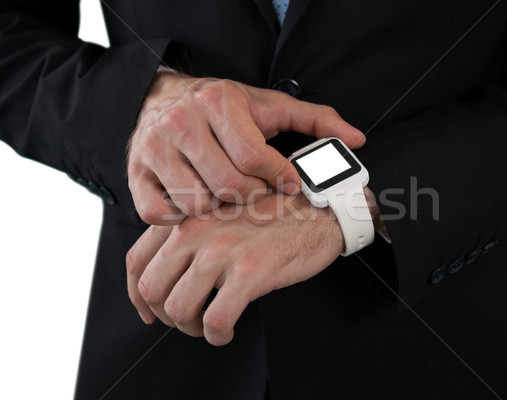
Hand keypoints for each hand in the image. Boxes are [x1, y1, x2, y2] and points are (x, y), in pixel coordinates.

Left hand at [126, 192, 343, 345]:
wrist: (316, 209)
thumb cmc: (270, 215)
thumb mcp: (220, 212)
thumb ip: (190, 234)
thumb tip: (165, 275)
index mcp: (187, 216)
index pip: (137, 262)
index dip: (137, 296)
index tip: (150, 312)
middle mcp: (197, 230)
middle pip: (152, 290)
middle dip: (166, 316)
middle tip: (188, 320)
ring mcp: (223, 251)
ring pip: (179, 310)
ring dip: (191, 329)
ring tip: (210, 325)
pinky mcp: (250, 272)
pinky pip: (216, 320)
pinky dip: (217, 335)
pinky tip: (228, 330)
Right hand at [127, 70, 364, 224]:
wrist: (162, 97)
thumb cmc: (222, 107)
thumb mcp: (270, 106)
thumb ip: (316, 121)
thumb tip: (356, 140)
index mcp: (219, 102)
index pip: (255, 157)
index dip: (279, 179)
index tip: (289, 185)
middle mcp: (182, 122)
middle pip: (228, 186)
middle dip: (253, 199)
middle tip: (259, 194)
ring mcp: (154, 149)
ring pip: (196, 204)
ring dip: (219, 210)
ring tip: (228, 198)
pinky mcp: (135, 174)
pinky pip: (158, 214)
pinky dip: (181, 219)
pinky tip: (197, 205)